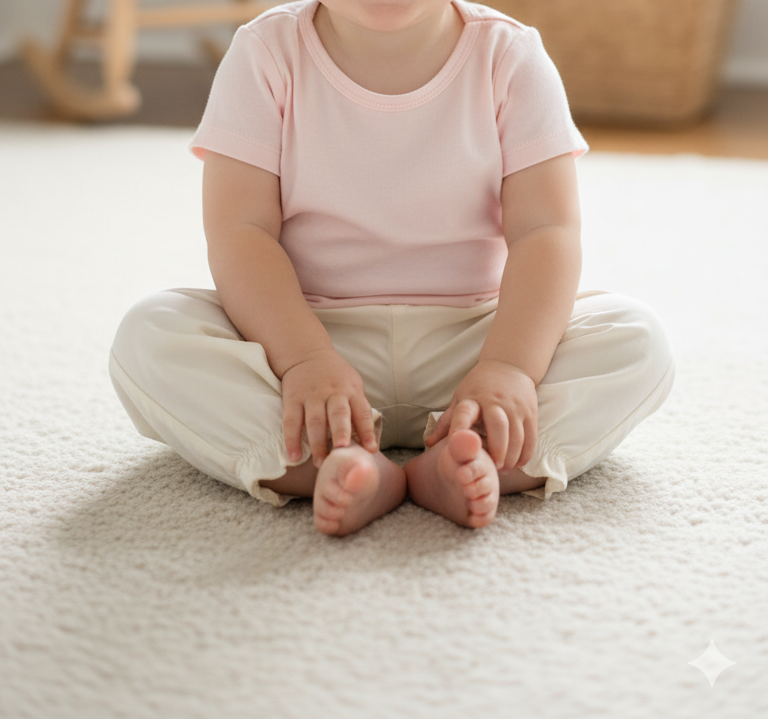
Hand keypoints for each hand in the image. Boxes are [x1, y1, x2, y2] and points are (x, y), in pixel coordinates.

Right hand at [281, 348, 378, 467]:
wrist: (307, 354)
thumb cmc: (336, 378)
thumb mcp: (353, 386)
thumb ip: (358, 410)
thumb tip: (368, 442)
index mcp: (351, 391)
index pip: (362, 412)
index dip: (367, 431)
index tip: (371, 449)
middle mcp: (333, 393)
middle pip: (338, 414)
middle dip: (340, 433)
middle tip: (341, 451)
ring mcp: (311, 396)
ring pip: (314, 421)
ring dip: (317, 444)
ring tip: (320, 463)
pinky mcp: (292, 398)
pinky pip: (291, 421)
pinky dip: (292, 440)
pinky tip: (294, 456)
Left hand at [424, 359, 537, 470]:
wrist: (509, 365)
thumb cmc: (479, 387)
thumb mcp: (460, 398)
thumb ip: (447, 422)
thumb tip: (429, 444)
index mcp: (472, 399)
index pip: (463, 414)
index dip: (458, 430)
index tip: (456, 447)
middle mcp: (495, 401)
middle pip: (498, 426)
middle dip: (496, 450)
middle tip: (493, 466)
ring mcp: (515, 406)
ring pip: (517, 435)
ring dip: (511, 456)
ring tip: (504, 468)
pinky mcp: (530, 411)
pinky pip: (531, 437)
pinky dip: (525, 454)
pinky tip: (517, 463)